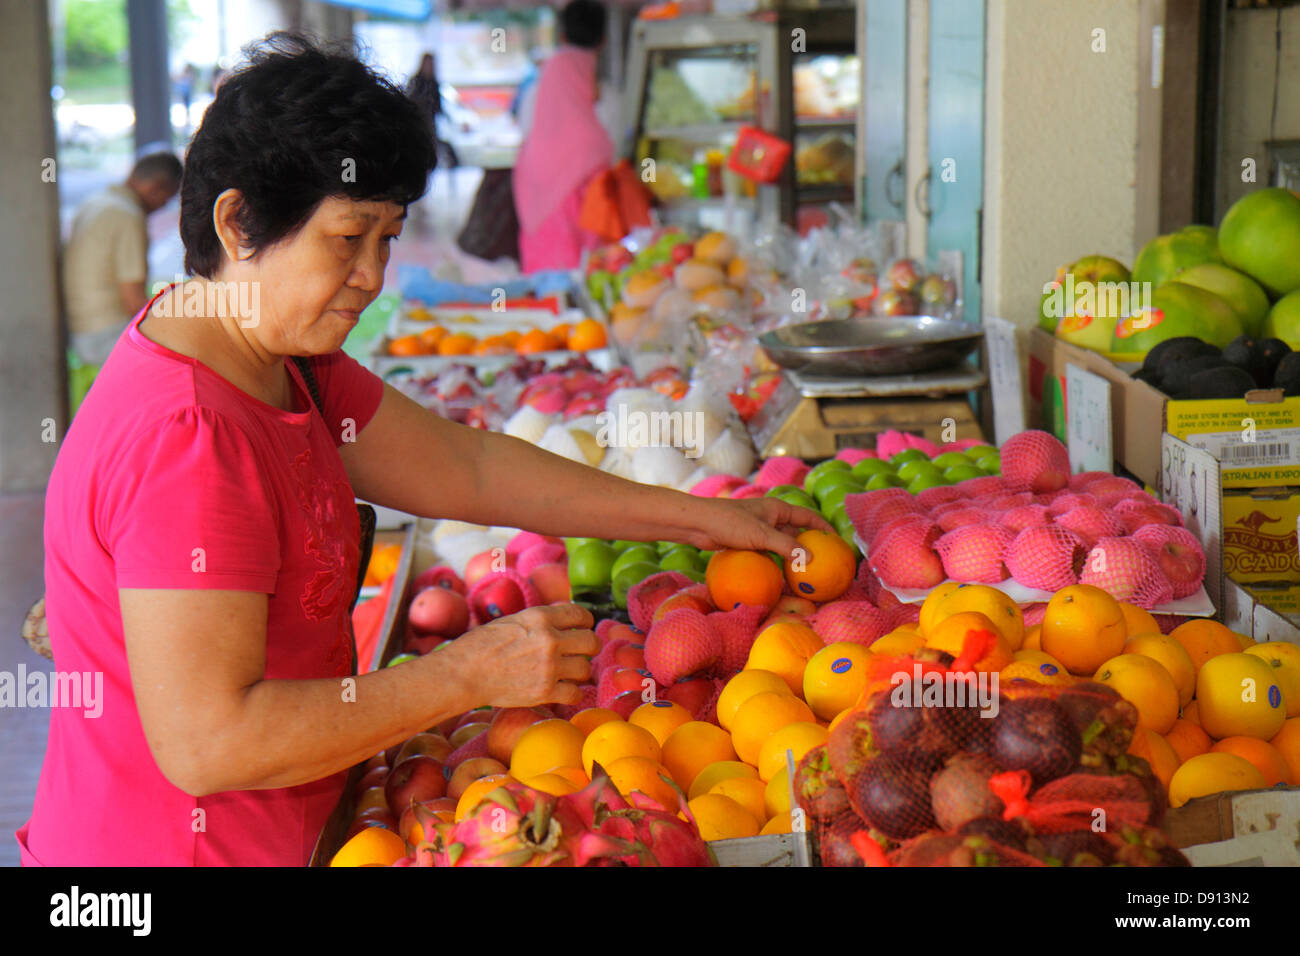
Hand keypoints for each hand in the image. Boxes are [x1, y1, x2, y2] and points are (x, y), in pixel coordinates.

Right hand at [455, 604, 597, 707]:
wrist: (464, 674)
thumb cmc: (482, 645)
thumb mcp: (513, 620)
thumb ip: (540, 621)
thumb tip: (564, 621)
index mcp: (541, 617)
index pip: (580, 614)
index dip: (585, 622)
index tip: (583, 627)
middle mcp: (550, 640)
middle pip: (591, 642)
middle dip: (589, 646)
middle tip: (582, 651)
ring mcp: (549, 667)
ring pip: (585, 668)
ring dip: (579, 671)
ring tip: (567, 672)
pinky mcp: (545, 691)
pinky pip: (575, 693)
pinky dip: (572, 693)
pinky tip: (562, 690)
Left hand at [686, 497, 835, 560]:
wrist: (699, 524)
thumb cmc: (730, 523)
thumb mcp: (762, 535)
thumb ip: (787, 546)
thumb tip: (811, 559)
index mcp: (777, 508)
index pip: (807, 517)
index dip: (823, 527)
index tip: (836, 541)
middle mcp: (770, 517)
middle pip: (795, 531)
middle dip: (808, 545)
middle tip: (822, 562)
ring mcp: (758, 529)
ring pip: (780, 544)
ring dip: (791, 555)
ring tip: (803, 573)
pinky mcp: (747, 540)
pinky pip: (767, 552)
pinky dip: (775, 561)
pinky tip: (779, 575)